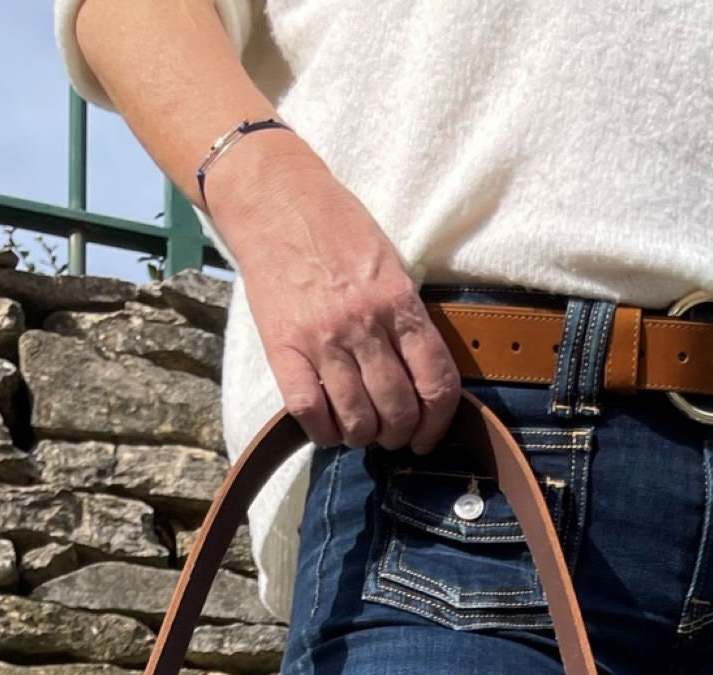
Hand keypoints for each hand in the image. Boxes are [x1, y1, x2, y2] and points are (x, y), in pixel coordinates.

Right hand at [204, 127, 462, 453]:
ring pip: (358, 420)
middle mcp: (365, 324)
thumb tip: (422, 378)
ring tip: (361, 428)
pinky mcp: (283, 348)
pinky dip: (323, 432)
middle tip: (392, 433)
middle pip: (398, 410)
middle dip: (400, 435)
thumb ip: (407, 318)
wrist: (274, 198)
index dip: (438, 422)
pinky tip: (328, 425)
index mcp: (399, 301)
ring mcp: (322, 339)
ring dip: (364, 437)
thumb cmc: (336, 228)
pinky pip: (309, 413)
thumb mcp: (389, 264)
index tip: (428, 436)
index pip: (436, 382)